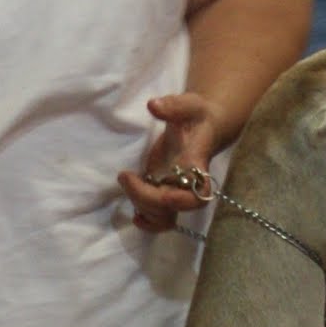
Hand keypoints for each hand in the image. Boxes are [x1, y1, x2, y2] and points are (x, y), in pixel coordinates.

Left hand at [119, 91, 225, 231]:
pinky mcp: (163, 195)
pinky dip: (146, 221)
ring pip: (162, 219)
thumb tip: (153, 105)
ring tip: (127, 183)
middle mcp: (187, 186)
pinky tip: (134, 213)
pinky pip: (157, 220)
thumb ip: (173, 106)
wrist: (201, 127)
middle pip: (169, 209)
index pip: (197, 194)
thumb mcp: (188, 104)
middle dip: (144, 198)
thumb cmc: (196, 115)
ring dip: (141, 208)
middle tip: (125, 176)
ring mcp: (175, 193)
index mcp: (197, 166)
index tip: (164, 195)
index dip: (182, 201)